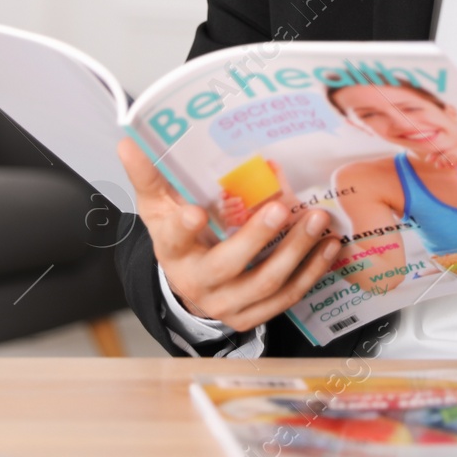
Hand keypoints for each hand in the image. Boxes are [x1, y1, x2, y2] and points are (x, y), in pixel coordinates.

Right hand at [118, 138, 340, 331]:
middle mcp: (198, 281)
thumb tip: (128, 141)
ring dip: (295, 253)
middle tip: (281, 208)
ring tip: (317, 222)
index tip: (195, 211)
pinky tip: (328, 248)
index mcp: (173, 250)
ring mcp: (226, 304)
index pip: (174, 238)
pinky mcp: (251, 315)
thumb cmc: (177, 236)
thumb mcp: (158, 206)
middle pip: (228, 265)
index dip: (184, 227)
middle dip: (257, 238)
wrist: (188, 285)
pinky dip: (310, 273)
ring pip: (264, 283)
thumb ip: (148, 175)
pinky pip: (285, 298)